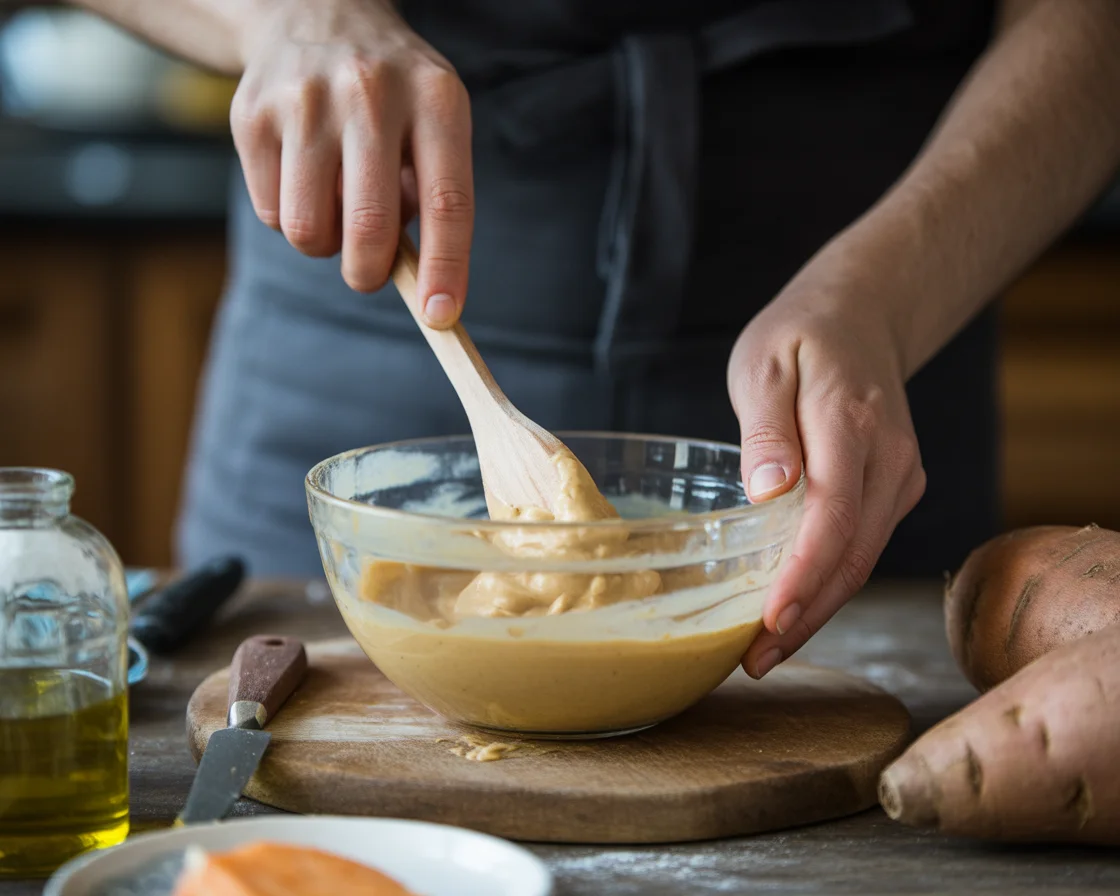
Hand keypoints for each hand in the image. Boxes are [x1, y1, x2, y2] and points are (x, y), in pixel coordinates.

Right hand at [231, 0, 472, 325]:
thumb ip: (433, 198)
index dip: (446, 268)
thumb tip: (420, 288)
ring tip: (334, 206)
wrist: (314, 13)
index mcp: (436, 98)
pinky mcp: (252, 114)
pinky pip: (270, 214)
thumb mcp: (433, 124)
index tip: (440, 316)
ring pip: (307, 230)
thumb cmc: (391, 97)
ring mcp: (305, 100)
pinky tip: (302, 177)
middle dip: (369, 273)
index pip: (449, 201)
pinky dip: (288, 217)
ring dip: (323, 244)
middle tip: (368, 274)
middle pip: (370, 227)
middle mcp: (371, 91)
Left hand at [727, 283, 925, 677]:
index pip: (834, 516)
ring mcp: (899, 477)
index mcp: (854, 424)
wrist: (861, 315)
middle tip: (754, 662)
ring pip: (861, 559)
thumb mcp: (765, 366)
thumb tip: (768, 496)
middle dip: (807, 616)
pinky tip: (792, 609)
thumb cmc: (800, 337)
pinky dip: (829, 583)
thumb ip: (767, 432)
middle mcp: (889, 459)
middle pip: (853, 555)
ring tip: (764, 653)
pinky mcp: (893, 489)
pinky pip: (862, 546)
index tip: (771, 621)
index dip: (803, 577)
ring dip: (818, 610)